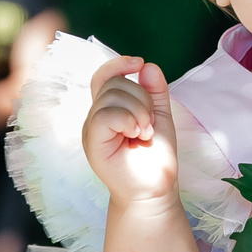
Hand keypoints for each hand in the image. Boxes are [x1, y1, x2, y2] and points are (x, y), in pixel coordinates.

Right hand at [84, 55, 183, 210]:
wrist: (155, 189)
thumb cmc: (155, 156)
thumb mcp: (159, 116)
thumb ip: (154, 91)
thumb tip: (147, 66)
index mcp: (109, 110)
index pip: (103, 76)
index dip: (118, 64)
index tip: (139, 63)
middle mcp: (95, 117)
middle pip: (112, 83)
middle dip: (140, 97)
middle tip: (149, 125)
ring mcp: (91, 130)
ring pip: (110, 96)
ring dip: (138, 110)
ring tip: (144, 133)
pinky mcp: (92, 142)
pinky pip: (104, 115)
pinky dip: (126, 119)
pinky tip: (136, 134)